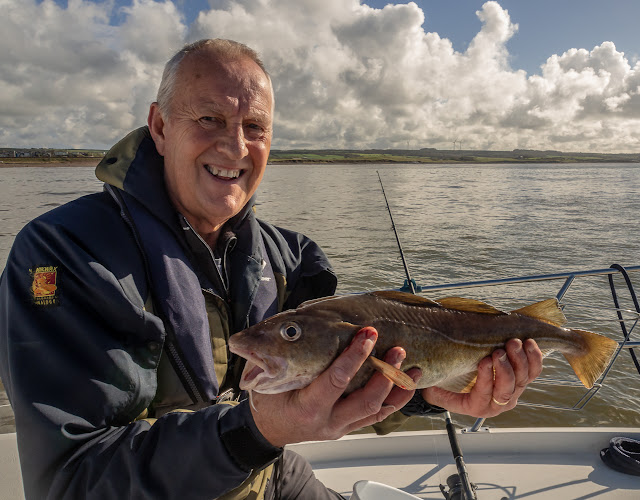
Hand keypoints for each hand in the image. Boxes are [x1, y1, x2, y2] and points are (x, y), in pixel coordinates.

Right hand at [250, 327, 418, 446]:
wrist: (267, 431)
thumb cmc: (268, 401)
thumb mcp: (268, 380)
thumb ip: (286, 356)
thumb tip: (298, 321)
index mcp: (307, 407)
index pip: (336, 381)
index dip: (354, 357)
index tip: (367, 335)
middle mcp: (327, 421)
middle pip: (365, 399)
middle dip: (384, 373)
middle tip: (397, 350)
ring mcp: (340, 427)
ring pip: (376, 410)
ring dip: (397, 388)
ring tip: (414, 368)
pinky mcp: (347, 427)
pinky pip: (375, 416)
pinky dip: (394, 400)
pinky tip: (407, 385)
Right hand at [422, 338, 542, 417]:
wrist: (461, 388)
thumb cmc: (446, 386)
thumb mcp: (435, 389)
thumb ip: (432, 385)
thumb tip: (416, 374)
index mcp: (477, 407)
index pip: (484, 394)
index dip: (486, 378)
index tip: (483, 360)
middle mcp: (498, 404)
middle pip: (508, 388)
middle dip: (506, 368)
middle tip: (500, 349)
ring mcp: (512, 393)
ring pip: (524, 379)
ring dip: (521, 360)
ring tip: (514, 342)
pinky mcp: (522, 382)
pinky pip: (534, 372)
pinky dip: (534, 358)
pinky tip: (529, 343)